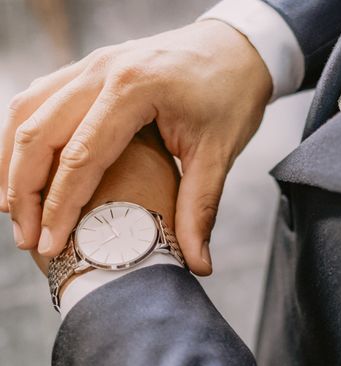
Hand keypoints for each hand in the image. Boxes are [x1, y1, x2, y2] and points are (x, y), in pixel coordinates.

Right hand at [0, 20, 271, 275]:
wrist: (238, 47)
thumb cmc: (232, 94)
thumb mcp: (220, 153)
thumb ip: (201, 208)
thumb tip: (199, 264)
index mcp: (134, 89)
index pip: (80, 157)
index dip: (59, 207)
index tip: (49, 246)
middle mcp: (102, 70)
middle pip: (37, 133)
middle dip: (23, 192)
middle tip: (26, 238)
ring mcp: (92, 63)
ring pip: (28, 111)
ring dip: (13, 161)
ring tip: (15, 209)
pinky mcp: (92, 66)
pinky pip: (41, 98)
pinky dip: (26, 134)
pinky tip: (28, 166)